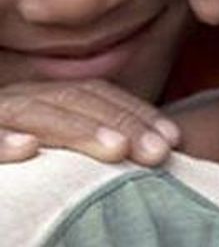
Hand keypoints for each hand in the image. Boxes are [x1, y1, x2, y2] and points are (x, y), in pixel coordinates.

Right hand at [0, 79, 179, 165]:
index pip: (96, 94)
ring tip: (117, 152)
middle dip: (121, 124)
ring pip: (35, 114)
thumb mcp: (55, 139)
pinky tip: (28, 152)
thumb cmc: (18, 145)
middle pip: (74, 101)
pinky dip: (2, 143)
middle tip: (158, 152)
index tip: (174, 139)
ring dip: (77, 132)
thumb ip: (92, 138)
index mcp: (43, 96)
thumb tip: (156, 150)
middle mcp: (17, 97)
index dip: (137, 112)